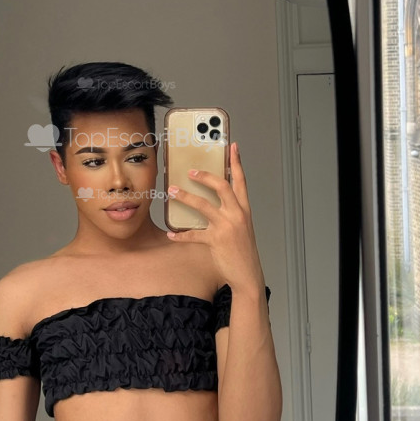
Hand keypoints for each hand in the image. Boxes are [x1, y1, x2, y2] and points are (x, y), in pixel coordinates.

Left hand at [166, 141, 264, 290]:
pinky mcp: (216, 240)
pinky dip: (180, 234)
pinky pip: (194, 234)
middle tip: (190, 171)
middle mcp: (237, 214)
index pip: (241, 180)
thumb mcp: (241, 227)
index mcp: (244, 209)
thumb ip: (230, 212)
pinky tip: (171, 234)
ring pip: (203, 205)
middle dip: (205, 176)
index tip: (232, 147)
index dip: (236, 162)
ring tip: (173, 191)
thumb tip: (210, 200)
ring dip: (185, 197)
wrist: (248, 274)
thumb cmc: (242, 250)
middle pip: (222, 186)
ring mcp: (227, 227)